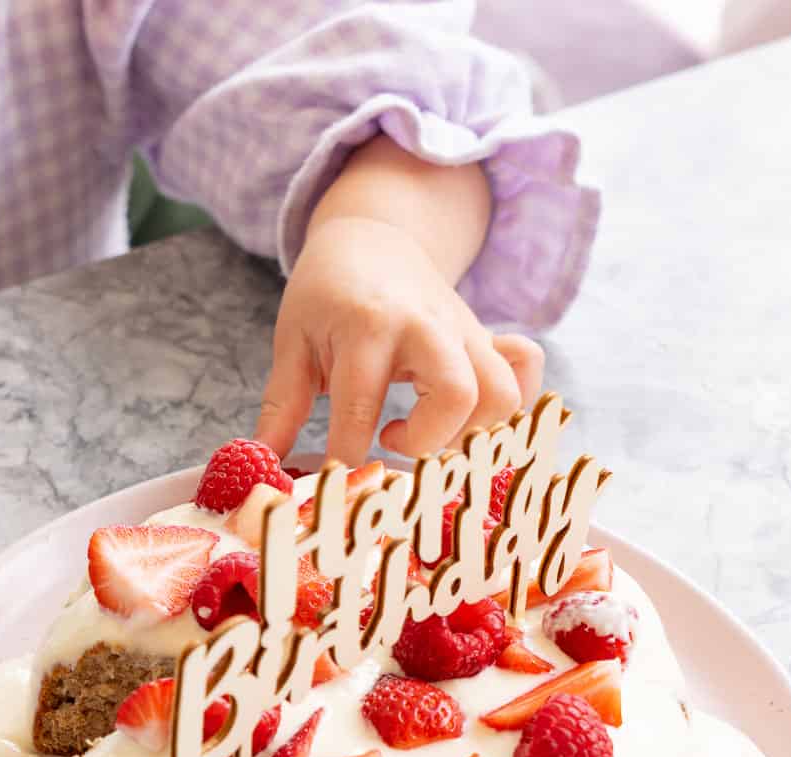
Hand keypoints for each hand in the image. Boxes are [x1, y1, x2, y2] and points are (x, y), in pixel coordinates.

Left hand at [256, 216, 543, 464]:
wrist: (374, 237)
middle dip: (429, 443)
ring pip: (502, 393)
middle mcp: (426, 327)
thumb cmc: (327, 294)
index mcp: (368, 326)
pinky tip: (472, 417)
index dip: (350, 457)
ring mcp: (465, 331)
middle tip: (393, 444)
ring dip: (471, 433)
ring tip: (427, 435)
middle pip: (458, 395)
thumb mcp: (293, 341)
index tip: (338, 485)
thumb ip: (283, 404)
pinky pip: (527, 368)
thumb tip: (263, 462)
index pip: (362, 406)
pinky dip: (515, 400)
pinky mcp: (488, 337)